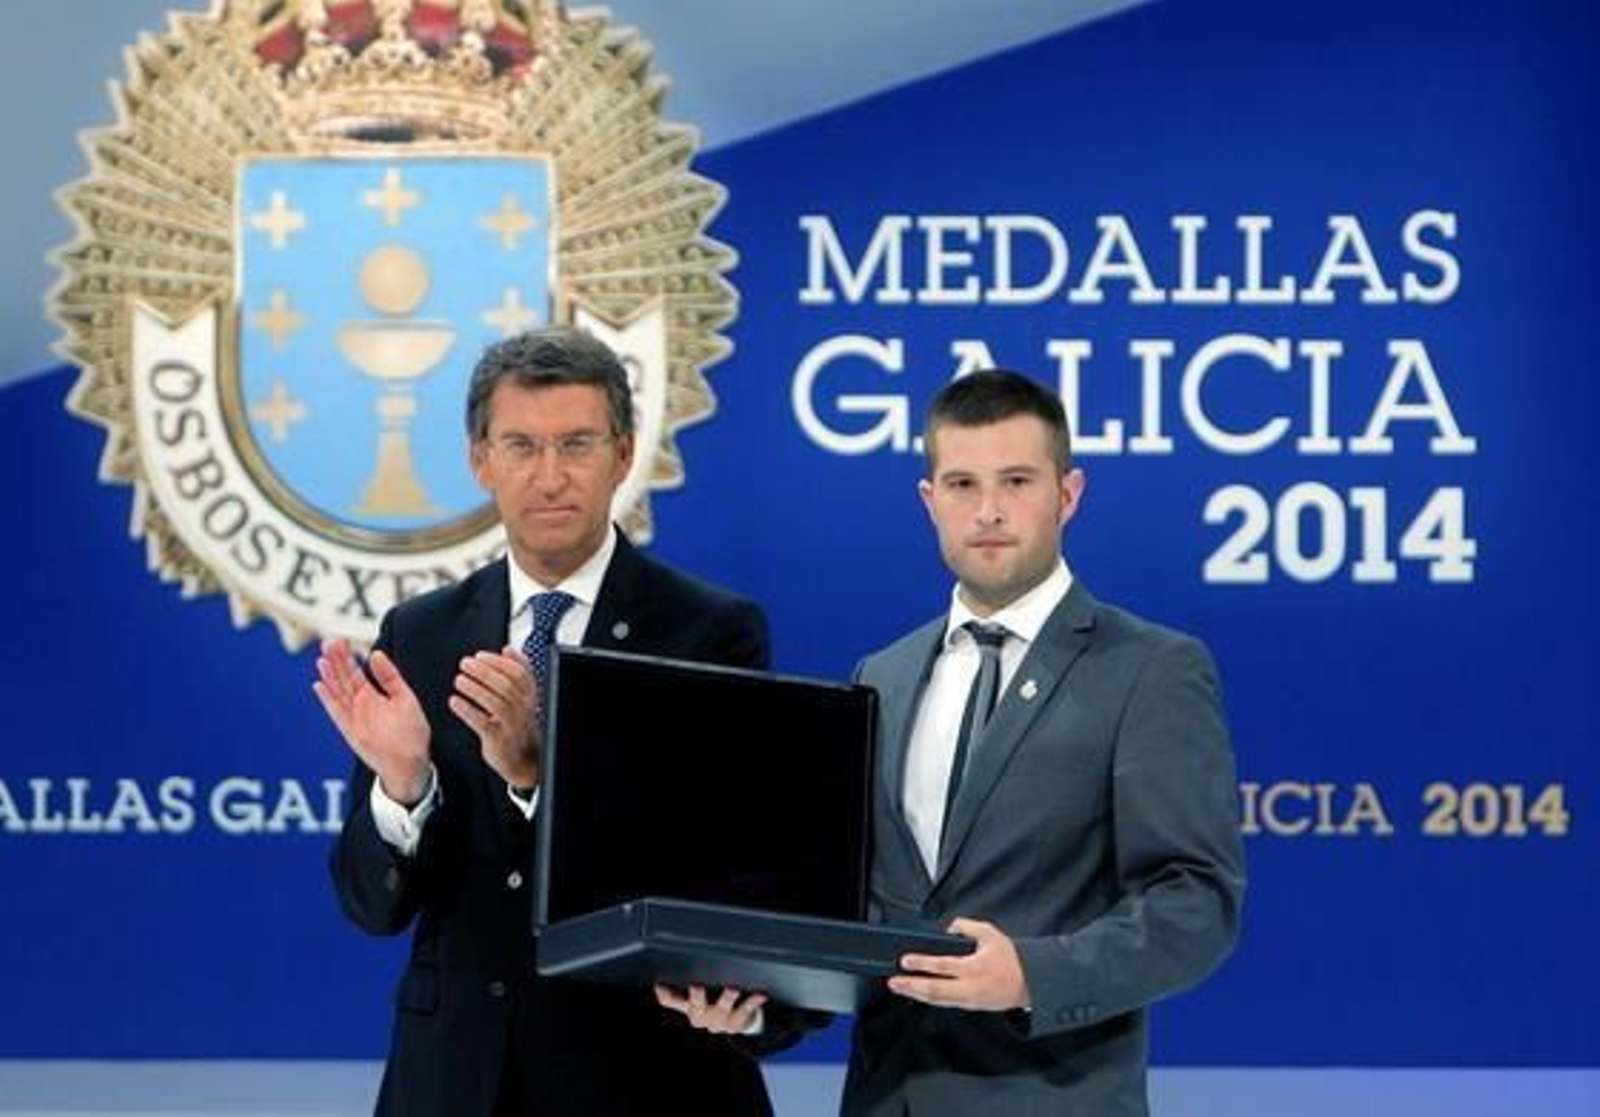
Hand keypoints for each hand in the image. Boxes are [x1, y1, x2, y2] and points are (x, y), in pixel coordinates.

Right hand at [314, 639, 430, 804]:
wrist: (411, 761)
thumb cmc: (411, 732)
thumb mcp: (404, 698)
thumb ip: (390, 677)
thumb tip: (376, 653)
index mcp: (373, 696)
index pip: (356, 672)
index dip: (347, 657)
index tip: (339, 640)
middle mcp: (360, 705)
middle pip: (344, 679)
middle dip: (335, 661)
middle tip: (327, 642)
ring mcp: (354, 717)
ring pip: (338, 692)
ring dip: (329, 676)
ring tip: (321, 659)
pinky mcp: (350, 730)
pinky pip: (337, 712)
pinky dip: (328, 699)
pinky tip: (319, 685)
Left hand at [449, 646, 537, 788]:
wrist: (524, 759)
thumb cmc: (518, 724)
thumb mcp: (524, 698)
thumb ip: (518, 674)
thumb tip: (508, 649)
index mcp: (530, 696)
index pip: (519, 673)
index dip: (499, 662)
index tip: (480, 655)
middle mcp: (524, 709)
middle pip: (506, 685)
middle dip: (483, 671)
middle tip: (464, 664)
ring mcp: (512, 725)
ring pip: (495, 702)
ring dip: (475, 688)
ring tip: (459, 680)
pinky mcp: (499, 740)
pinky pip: (482, 723)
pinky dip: (467, 710)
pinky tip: (455, 702)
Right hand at [654, 983, 767, 1034]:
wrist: (733, 1025)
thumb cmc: (711, 1006)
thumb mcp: (692, 1000)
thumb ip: (677, 991)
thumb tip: (660, 980)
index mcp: (688, 1007)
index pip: (670, 1001)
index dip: (665, 994)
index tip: (662, 984)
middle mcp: (701, 1015)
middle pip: (696, 1005)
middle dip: (697, 995)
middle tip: (697, 985)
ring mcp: (720, 1021)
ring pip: (723, 1008)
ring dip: (727, 997)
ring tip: (732, 988)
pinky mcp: (738, 1022)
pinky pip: (746, 1010)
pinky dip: (753, 1001)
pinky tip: (760, 994)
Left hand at [887, 917, 1030, 1010]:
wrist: (1031, 983)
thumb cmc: (1011, 957)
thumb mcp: (990, 933)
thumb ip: (966, 927)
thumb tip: (947, 927)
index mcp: (974, 967)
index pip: (942, 966)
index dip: (922, 963)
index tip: (905, 961)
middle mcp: (970, 987)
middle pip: (934, 989)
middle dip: (911, 985)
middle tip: (893, 981)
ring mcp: (970, 1000)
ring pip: (938, 1000)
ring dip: (917, 994)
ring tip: (900, 987)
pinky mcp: (971, 1006)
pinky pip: (946, 1003)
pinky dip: (930, 999)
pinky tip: (918, 994)